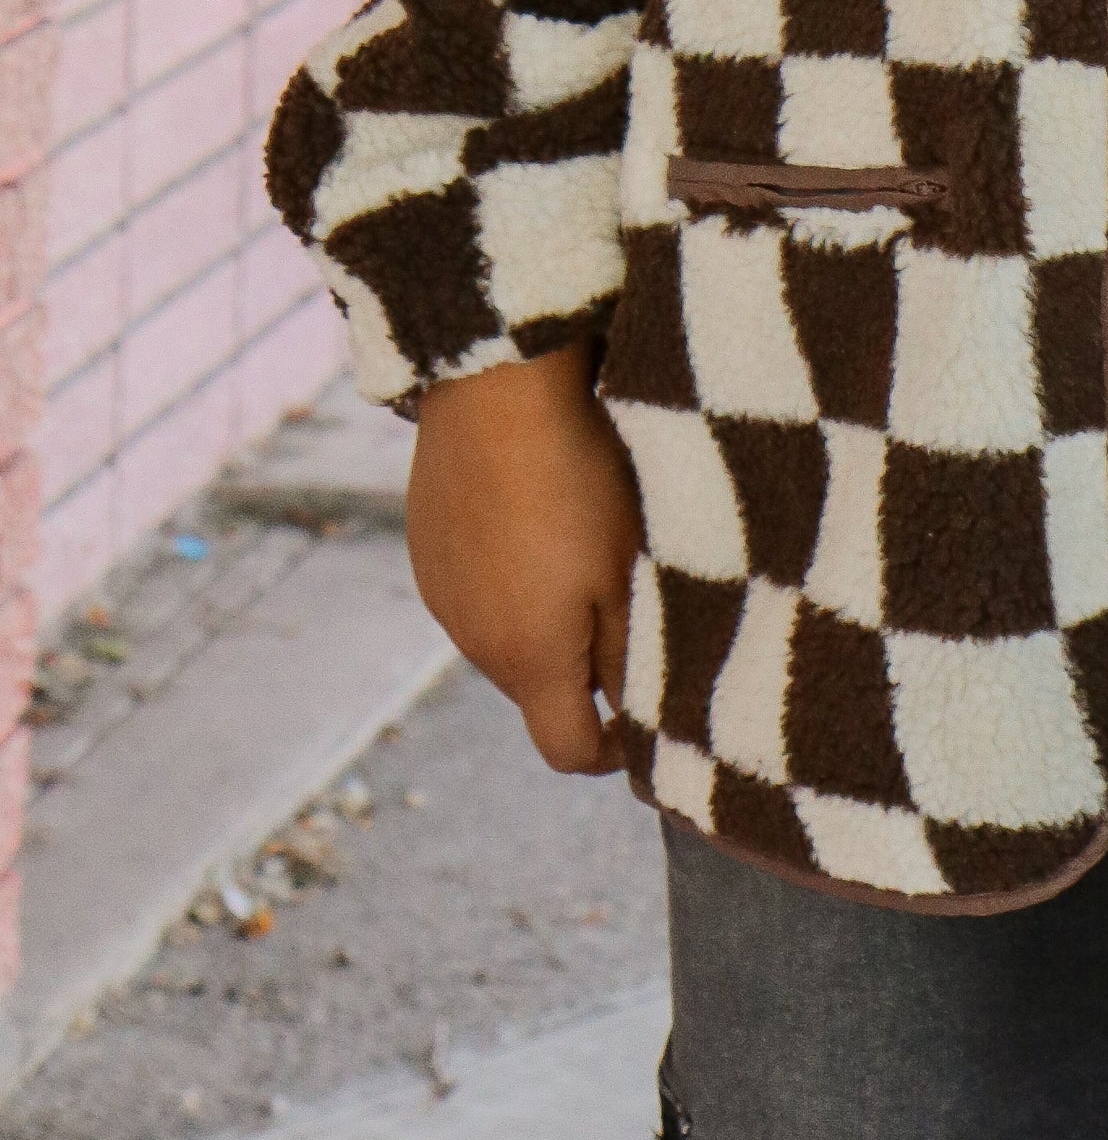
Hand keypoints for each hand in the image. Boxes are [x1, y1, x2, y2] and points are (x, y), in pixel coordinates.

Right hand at [406, 342, 643, 774]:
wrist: (496, 387)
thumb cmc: (581, 478)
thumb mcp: (626, 572)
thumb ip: (630, 656)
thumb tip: (636, 721)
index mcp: (527, 659)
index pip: (566, 750)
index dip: (612, 752)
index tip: (648, 722)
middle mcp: (472, 641)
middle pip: (537, 693)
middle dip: (582, 676)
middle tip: (629, 611)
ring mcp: (441, 594)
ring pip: (505, 640)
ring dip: (544, 624)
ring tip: (584, 554)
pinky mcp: (427, 550)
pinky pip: (475, 592)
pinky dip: (508, 582)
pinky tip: (538, 522)